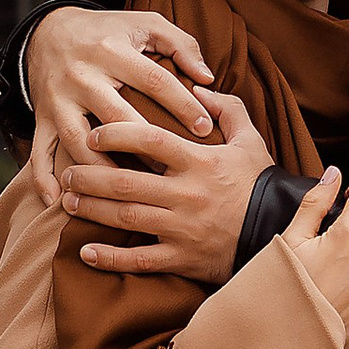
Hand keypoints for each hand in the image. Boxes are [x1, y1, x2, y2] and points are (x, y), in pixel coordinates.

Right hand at [26, 5, 216, 205]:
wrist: (47, 31)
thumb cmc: (108, 31)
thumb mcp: (145, 23)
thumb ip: (181, 44)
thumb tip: (207, 78)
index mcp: (112, 51)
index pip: (153, 80)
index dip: (182, 105)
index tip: (205, 128)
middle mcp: (83, 76)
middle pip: (117, 116)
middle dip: (146, 146)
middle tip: (172, 170)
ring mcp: (59, 99)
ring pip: (79, 140)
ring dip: (101, 170)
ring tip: (127, 194)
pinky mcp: (43, 117)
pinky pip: (40, 151)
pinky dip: (42, 177)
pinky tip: (58, 200)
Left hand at [57, 89, 272, 285]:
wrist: (280, 231)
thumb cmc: (260, 183)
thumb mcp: (250, 140)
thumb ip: (227, 108)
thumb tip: (198, 87)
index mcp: (200, 163)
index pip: (150, 142)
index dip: (117, 135)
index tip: (94, 133)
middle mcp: (187, 195)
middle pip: (126, 183)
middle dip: (90, 177)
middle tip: (68, 172)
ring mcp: (182, 229)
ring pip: (126, 219)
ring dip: (92, 210)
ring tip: (68, 201)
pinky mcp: (182, 258)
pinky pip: (140, 261)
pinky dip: (110, 258)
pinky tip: (85, 252)